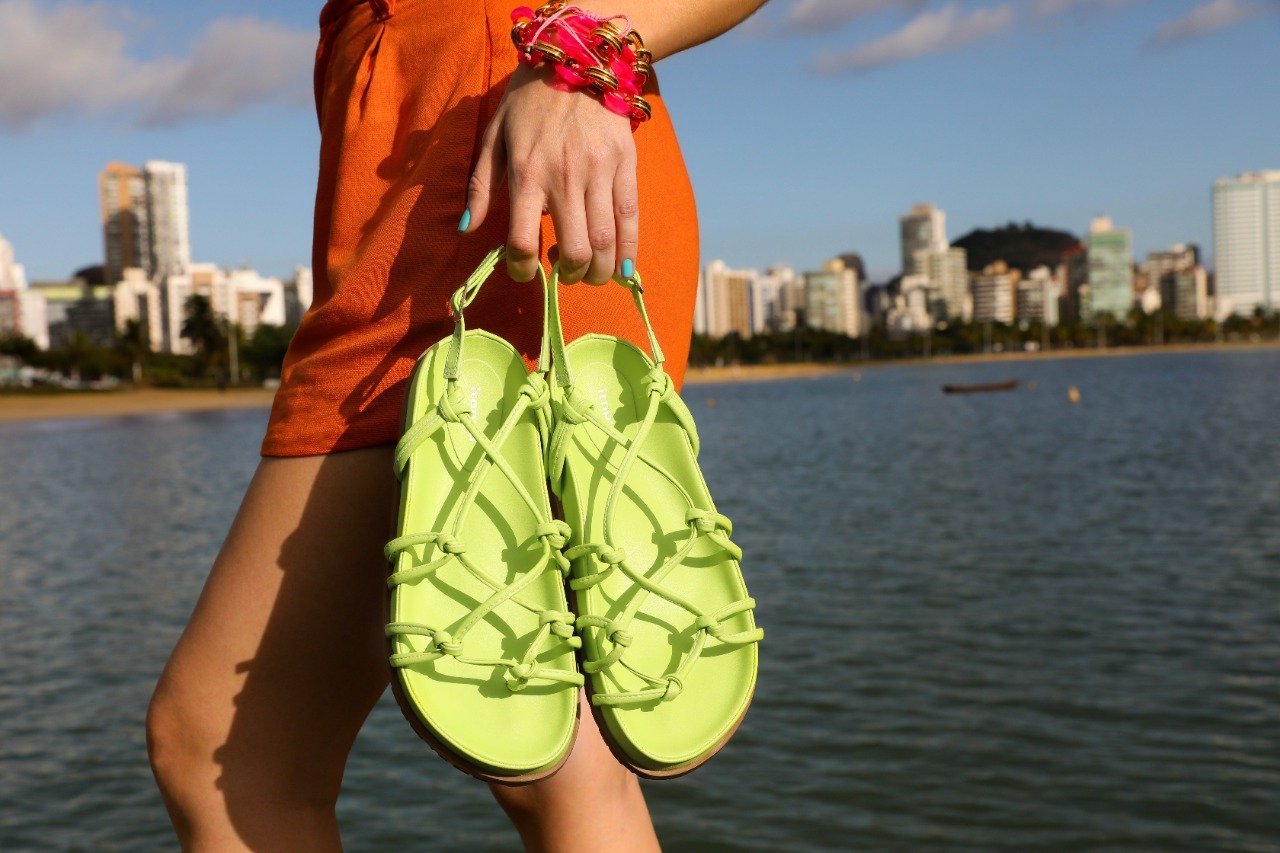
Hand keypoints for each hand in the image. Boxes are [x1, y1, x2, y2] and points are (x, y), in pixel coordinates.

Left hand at [460, 63, 638, 284]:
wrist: (576, 60)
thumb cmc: (528, 104)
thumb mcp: (494, 137)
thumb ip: (480, 186)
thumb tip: (467, 229)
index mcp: (527, 173)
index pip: (522, 240)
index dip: (521, 269)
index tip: (524, 272)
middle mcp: (565, 177)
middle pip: (575, 250)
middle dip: (570, 276)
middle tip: (564, 273)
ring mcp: (600, 172)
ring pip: (606, 241)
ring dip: (598, 271)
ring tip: (590, 271)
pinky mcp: (626, 165)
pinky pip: (630, 217)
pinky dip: (629, 250)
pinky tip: (622, 267)